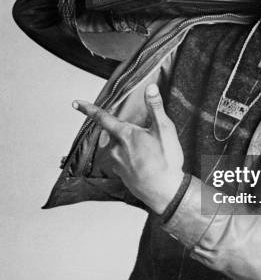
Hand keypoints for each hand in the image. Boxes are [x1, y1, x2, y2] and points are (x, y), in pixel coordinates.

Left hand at [72, 84, 183, 212]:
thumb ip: (156, 107)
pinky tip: (147, 165)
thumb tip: (151, 87)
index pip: (103, 118)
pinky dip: (133, 161)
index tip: (76, 103)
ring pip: (120, 149)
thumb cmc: (166, 160)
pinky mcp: (122, 176)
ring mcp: (117, 164)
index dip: (89, 109)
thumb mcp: (164, 129)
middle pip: (116, 134)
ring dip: (131, 148)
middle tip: (148, 139)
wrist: (165, 192)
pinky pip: (124, 163)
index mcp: (124, 134)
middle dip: (127, 133)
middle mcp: (116, 149)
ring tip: (151, 153)